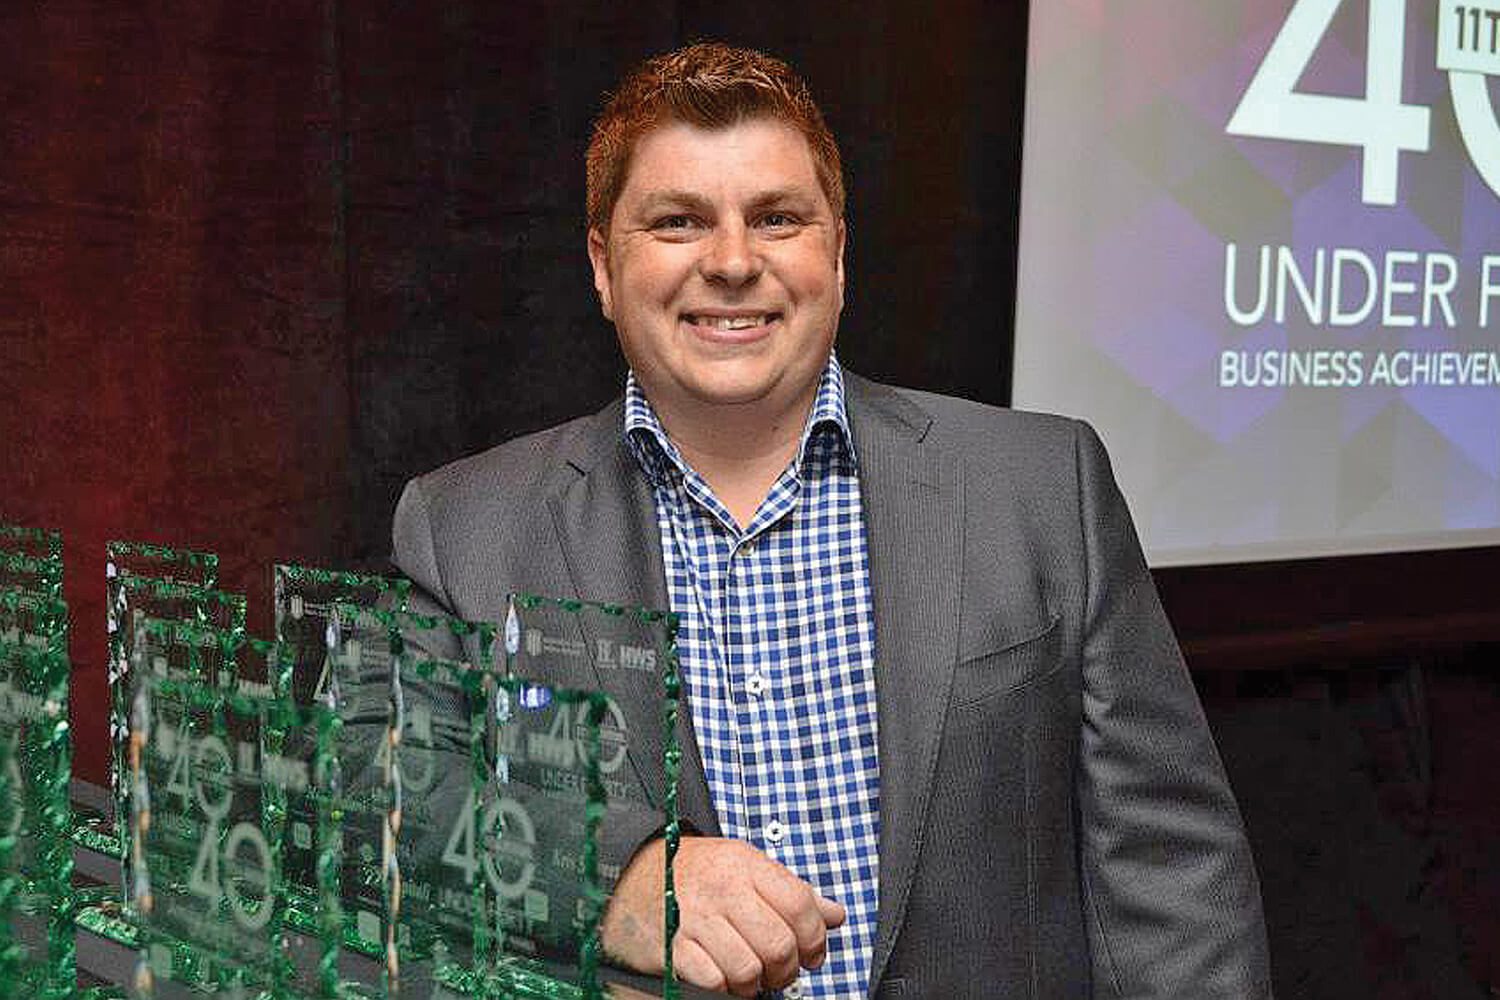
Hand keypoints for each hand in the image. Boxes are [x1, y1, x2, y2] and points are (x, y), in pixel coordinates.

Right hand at [599, 836, 845, 997]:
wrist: (631, 873)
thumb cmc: (695, 872)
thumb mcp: (745, 867)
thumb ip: (790, 891)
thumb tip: (835, 914)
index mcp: (747, 865)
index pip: (801, 904)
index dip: (815, 938)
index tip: (811, 953)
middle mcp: (724, 889)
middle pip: (779, 944)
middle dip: (787, 969)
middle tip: (779, 971)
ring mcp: (696, 918)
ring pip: (749, 970)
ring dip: (755, 983)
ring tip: (749, 975)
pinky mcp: (672, 945)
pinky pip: (712, 981)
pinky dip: (722, 987)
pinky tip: (721, 975)